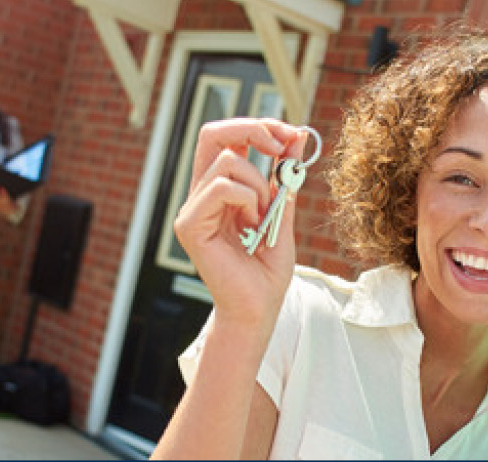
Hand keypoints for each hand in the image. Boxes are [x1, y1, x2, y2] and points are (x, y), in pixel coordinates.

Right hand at [173, 118, 308, 329]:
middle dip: (252, 128)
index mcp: (218, 189)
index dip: (258, 125)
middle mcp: (200, 195)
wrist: (258, 309)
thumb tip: (297, 137)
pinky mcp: (190, 225)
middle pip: (212, 133)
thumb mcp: (282, 214)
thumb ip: (285, 178)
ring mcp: (191, 209)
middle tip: (281, 145)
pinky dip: (246, 198)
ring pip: (226, 161)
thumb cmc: (266, 271)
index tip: (290, 135)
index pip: (226, 137)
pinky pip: (220, 187)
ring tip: (262, 215)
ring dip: (258, 183)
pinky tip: (252, 223)